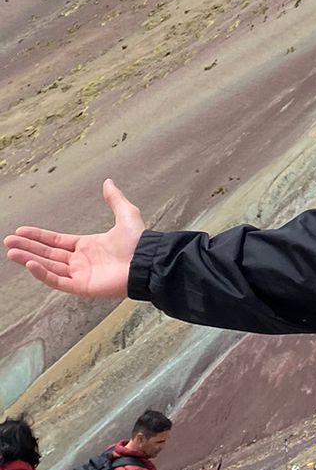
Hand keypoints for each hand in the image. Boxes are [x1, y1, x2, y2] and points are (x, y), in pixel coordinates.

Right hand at [5, 180, 144, 299]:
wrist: (148, 261)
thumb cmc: (140, 242)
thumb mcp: (126, 215)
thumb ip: (114, 199)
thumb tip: (108, 182)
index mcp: (87, 246)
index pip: (56, 241)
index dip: (39, 236)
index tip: (21, 231)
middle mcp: (80, 261)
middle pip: (48, 254)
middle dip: (28, 247)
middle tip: (8, 242)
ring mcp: (80, 275)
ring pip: (48, 266)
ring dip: (29, 259)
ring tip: (12, 252)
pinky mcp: (82, 287)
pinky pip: (57, 281)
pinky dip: (43, 274)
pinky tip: (30, 263)